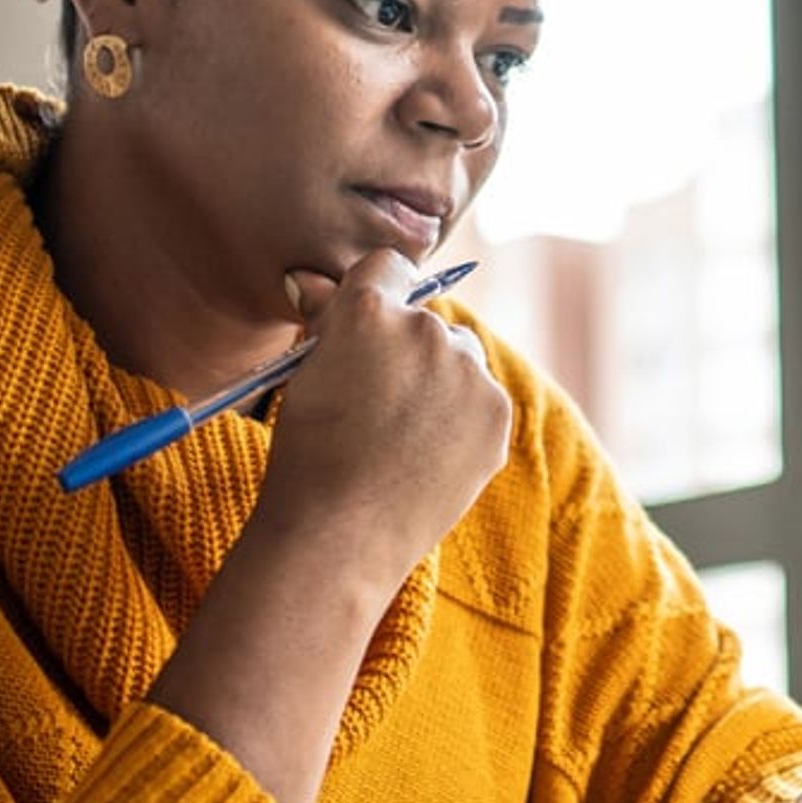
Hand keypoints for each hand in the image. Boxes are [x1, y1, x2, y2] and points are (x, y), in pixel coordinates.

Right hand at [256, 249, 511, 600]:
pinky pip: (480, 399)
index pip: (388, 266)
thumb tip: (310, 280)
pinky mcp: (497, 412)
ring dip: (439, 382)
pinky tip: (428, 456)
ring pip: (458, 360)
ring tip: (402, 438)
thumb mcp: (304, 375)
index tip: (370, 327)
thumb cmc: (307, 454)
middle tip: (378, 403)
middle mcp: (426, 329)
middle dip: (407, 349)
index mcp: (370, 310)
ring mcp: (468, 371)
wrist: (338, 535)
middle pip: (425, 321)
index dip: (377, 294)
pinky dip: (462, 420)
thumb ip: (324, 319)